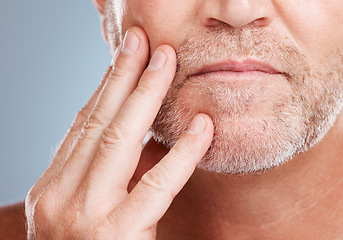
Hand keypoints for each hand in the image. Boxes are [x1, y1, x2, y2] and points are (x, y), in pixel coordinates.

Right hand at [25, 26, 213, 238]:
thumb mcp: (79, 208)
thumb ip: (97, 172)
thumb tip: (125, 131)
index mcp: (53, 185)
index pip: (83, 124)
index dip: (106, 86)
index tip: (125, 56)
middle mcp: (61, 194)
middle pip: (99, 121)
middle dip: (124, 77)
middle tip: (145, 42)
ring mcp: (85, 215)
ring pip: (119, 141)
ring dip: (145, 97)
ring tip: (166, 62)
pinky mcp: (115, 236)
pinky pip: (155, 186)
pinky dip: (181, 153)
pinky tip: (201, 125)